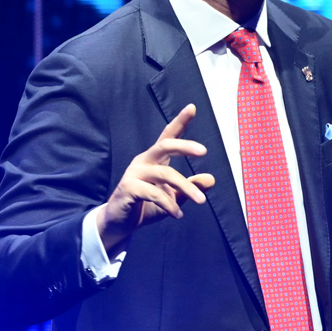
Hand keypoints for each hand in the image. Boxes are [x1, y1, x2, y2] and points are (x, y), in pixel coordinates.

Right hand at [95, 104, 217, 255]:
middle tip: (204, 151)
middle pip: (165, 146)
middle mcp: (144, 161)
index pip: (167, 136)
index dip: (179, 121)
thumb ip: (190, 187)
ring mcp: (134, 173)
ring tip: (201, 201)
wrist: (120, 223)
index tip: (192, 107)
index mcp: (154, 159)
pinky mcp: (128, 188)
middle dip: (184, 146)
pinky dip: (170, 205)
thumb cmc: (146, 206)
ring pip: (165, 174)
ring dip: (186, 188)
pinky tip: (177, 214)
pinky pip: (155, 194)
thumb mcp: (173, 197)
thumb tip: (211, 179)